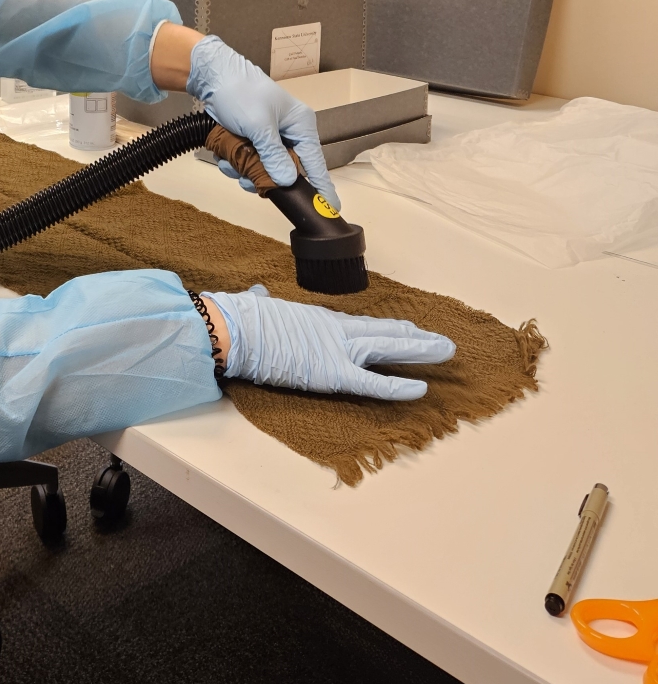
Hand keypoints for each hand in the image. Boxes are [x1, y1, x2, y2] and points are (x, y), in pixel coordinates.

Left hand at [186, 34, 338, 209]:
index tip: (331, 208)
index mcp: (300, 125)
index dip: (322, 186)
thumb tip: (287, 181)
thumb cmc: (239, 92)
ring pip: (263, 169)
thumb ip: (273, 156)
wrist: (211, 75)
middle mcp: (289, 132)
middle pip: (285, 170)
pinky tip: (223, 155)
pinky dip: (235, 163)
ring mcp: (269, 137)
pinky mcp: (251, 138)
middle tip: (247, 179)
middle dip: (263, 177)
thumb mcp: (258, 126)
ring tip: (229, 160)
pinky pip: (248, 162)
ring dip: (244, 170)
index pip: (315, 162)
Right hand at [204, 285, 455, 400]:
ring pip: (389, 349)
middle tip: (442, 342)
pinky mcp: (334, 373)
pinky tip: (422, 389)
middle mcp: (336, 330)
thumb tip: (257, 294)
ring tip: (445, 351)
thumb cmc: (244, 317)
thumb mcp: (259, 305)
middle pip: (385, 333)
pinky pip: (373, 383)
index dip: (390, 329)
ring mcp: (338, 350)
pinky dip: (398, 387)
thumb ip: (264, 301)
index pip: (363, 326)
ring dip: (420, 351)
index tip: (410, 329)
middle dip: (416, 338)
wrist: (238, 328)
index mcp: (321, 319)